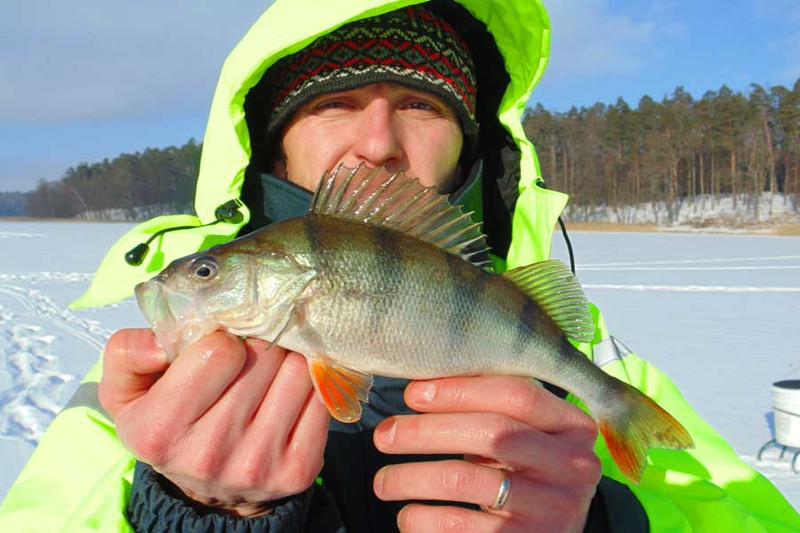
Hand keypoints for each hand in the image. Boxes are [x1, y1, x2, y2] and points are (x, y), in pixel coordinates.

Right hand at [99, 329, 329, 516]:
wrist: (212, 489)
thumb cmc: (170, 423)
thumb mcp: (128, 391)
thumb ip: (127, 353)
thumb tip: (162, 343)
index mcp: (160, 431)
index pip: (217, 352)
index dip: (223, 338)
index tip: (220, 347)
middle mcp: (209, 454)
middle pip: (263, 355)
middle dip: (258, 343)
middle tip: (249, 355)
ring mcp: (258, 465)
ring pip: (298, 370)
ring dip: (287, 359)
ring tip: (269, 372)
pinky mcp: (299, 470)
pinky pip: (322, 397)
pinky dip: (310, 384)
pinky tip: (288, 392)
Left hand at [372, 376, 600, 531]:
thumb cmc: (527, 472)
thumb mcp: (527, 437)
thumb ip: (492, 408)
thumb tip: (421, 387)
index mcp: (573, 427)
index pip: (518, 394)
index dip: (460, 390)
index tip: (413, 393)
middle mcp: (573, 467)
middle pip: (492, 433)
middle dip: (428, 430)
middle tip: (384, 435)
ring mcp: (552, 509)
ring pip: (467, 480)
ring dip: (412, 477)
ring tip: (383, 481)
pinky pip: (461, 526)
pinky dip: (423, 518)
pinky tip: (406, 514)